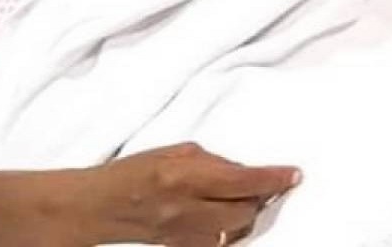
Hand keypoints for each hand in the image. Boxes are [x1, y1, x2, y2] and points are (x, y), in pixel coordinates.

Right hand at [84, 143, 300, 246]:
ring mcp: (185, 234)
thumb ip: (211, 161)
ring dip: (245, 214)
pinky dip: (227, 228)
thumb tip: (241, 170)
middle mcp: (187, 209)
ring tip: (242, 198)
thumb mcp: (174, 152)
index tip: (293, 174)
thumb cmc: (132, 173)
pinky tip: (223, 215)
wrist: (98, 206)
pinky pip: (219, 241)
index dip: (273, 178)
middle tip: (268, 184)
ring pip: (235, 230)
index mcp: (185, 176)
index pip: (243, 180)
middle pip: (246, 211)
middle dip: (261, 197)